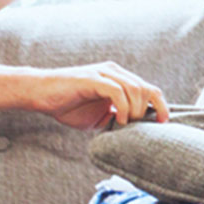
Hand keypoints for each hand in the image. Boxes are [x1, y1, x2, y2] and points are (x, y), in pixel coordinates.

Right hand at [33, 62, 168, 130]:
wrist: (40, 94)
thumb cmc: (68, 105)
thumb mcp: (99, 116)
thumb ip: (117, 118)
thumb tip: (136, 131)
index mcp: (119, 78)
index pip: (149, 88)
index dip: (161, 105)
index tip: (164, 123)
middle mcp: (114, 72)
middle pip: (146, 88)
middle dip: (150, 110)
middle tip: (141, 127)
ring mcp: (103, 73)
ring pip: (135, 89)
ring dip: (135, 110)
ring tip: (126, 124)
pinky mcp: (92, 79)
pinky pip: (117, 90)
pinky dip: (123, 107)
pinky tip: (118, 120)